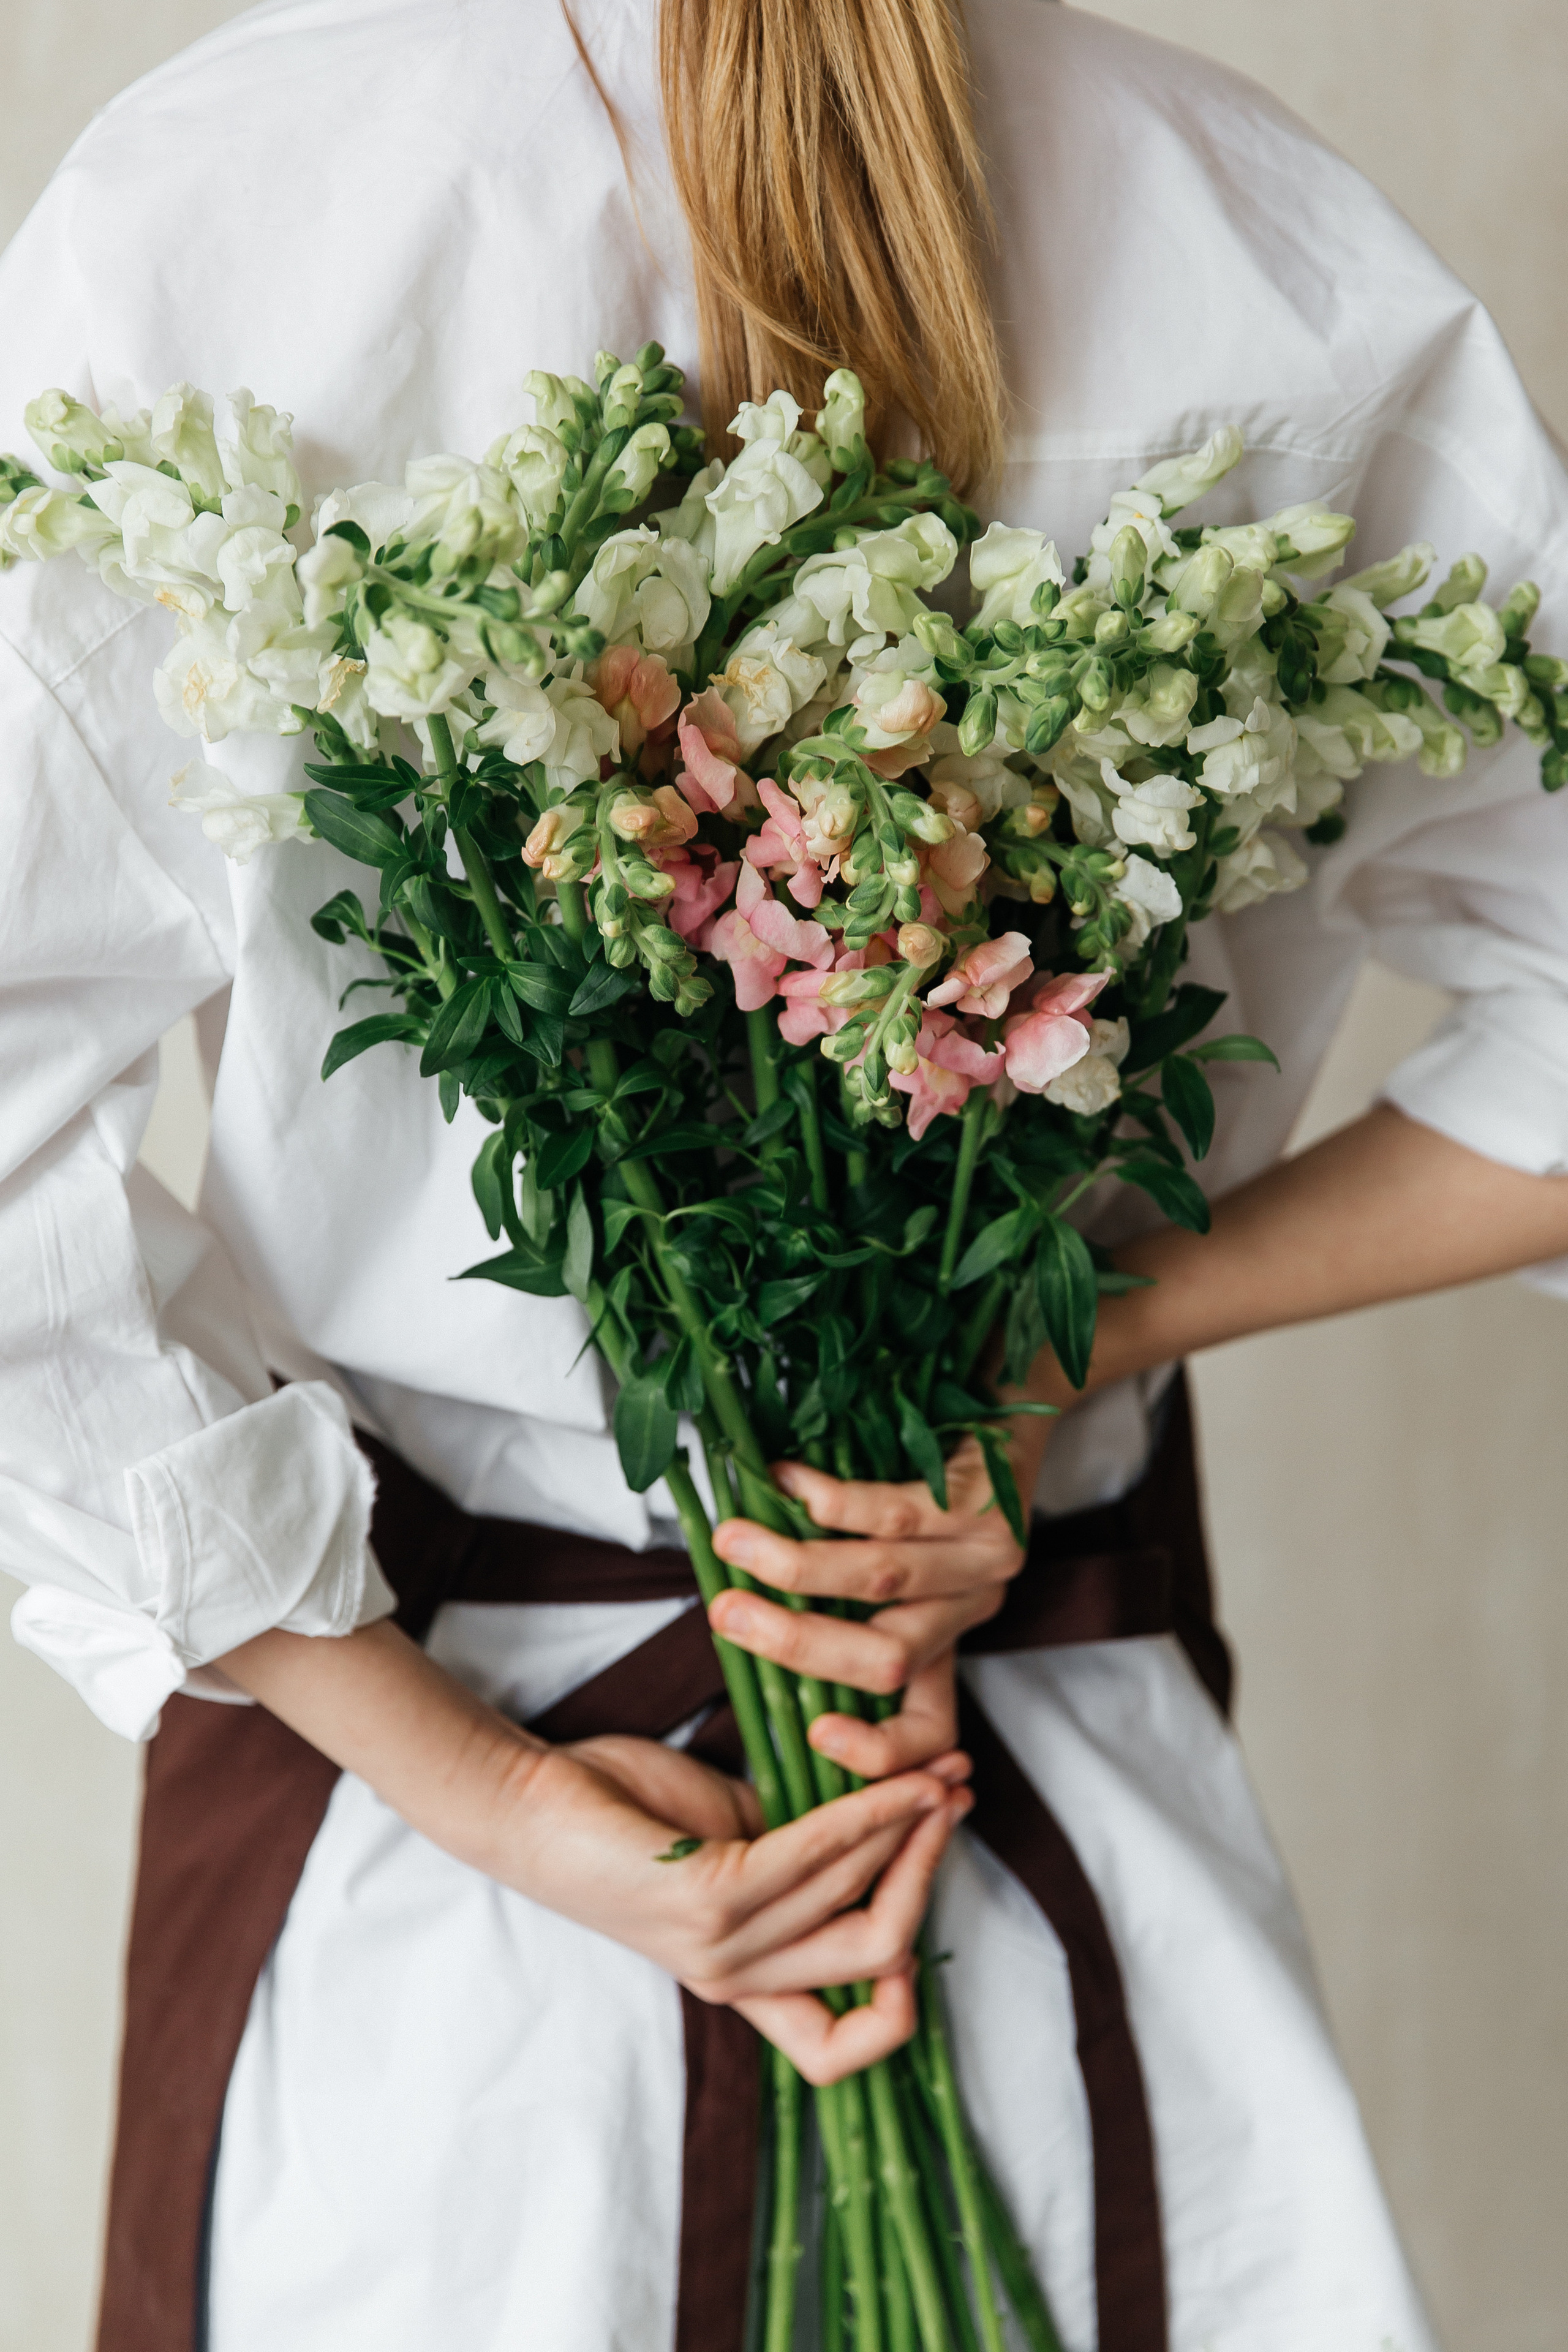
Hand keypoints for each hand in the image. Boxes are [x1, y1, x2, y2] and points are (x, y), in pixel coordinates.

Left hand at [501, 1730, 972, 2083]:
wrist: (531, 1800)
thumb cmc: (623, 1813)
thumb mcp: (732, 1845)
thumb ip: (801, 1858)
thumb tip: (881, 1829)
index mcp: (745, 1982)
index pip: (841, 2049)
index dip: (900, 2001)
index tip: (924, 1913)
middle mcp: (738, 1979)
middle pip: (878, 1956)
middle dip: (929, 1872)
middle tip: (954, 1801)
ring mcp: (722, 1948)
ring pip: (857, 1899)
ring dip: (911, 1826)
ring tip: (942, 1771)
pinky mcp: (705, 1901)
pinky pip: (816, 1858)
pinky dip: (868, 1813)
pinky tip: (895, 1777)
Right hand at [708, 1429, 1043, 1780]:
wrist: (1012, 1403)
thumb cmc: (930, 1482)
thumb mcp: (893, 1557)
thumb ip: (833, 1598)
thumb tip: (736, 1616)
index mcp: (947, 1638)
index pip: (929, 1728)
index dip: (878, 1752)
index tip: (814, 1737)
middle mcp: (971, 1608)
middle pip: (886, 1660)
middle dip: (794, 1644)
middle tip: (724, 1614)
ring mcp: (983, 1557)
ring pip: (881, 1582)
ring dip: (794, 1567)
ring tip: (732, 1540)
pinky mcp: (982, 1500)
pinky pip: (893, 1511)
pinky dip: (826, 1501)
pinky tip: (784, 1479)